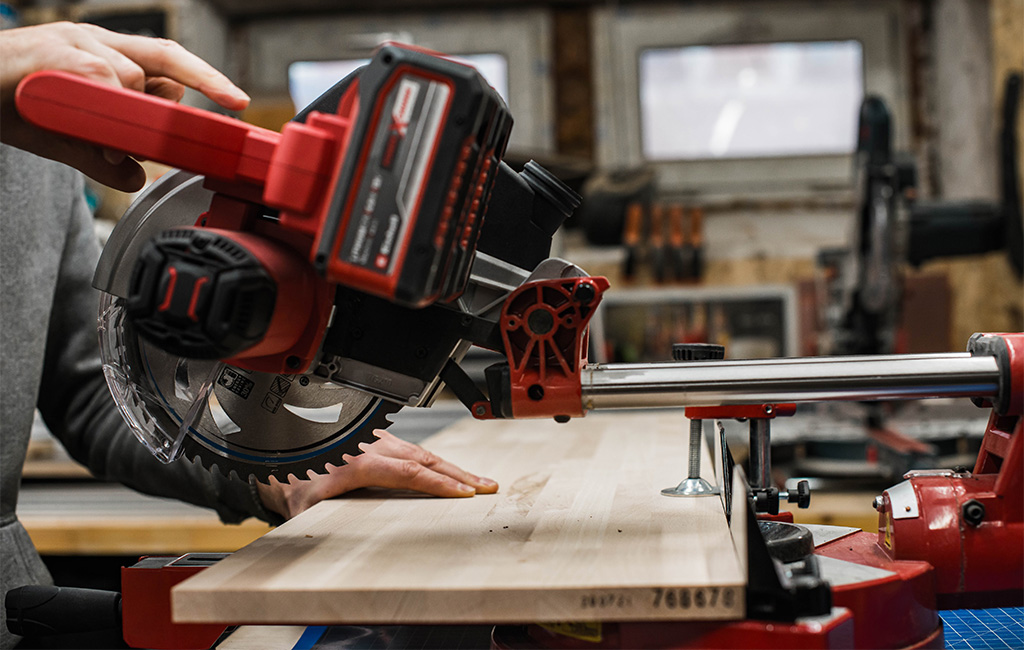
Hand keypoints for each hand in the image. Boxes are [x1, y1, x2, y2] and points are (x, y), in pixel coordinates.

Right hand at [0, 22, 248, 190]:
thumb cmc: (9, 101)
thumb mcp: (64, 137)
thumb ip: (100, 156)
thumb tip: (135, 177)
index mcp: (104, 55)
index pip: (168, 62)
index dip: (205, 81)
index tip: (237, 102)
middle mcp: (95, 41)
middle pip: (166, 55)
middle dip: (206, 79)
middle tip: (233, 102)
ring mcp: (72, 42)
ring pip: (130, 74)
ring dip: (129, 112)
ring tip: (103, 139)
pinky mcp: (49, 52)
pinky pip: (94, 74)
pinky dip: (102, 105)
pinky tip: (88, 128)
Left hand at [256, 430, 498, 519]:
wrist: (282, 447)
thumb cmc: (291, 478)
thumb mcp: (299, 504)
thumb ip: (318, 517)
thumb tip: (328, 537)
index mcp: (359, 461)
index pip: (409, 473)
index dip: (439, 484)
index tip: (464, 493)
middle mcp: (372, 446)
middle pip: (425, 458)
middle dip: (459, 474)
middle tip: (487, 486)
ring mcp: (377, 440)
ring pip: (422, 452)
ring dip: (451, 467)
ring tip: (477, 481)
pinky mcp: (378, 440)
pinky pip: (413, 449)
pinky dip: (435, 461)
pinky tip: (449, 471)